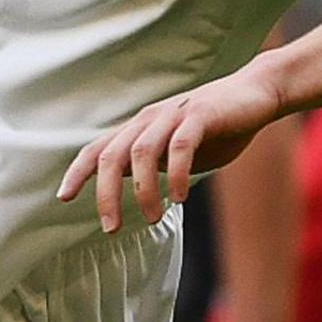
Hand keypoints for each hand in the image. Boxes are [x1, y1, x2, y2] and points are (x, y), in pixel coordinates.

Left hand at [57, 61, 284, 233]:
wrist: (257, 94)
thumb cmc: (217, 126)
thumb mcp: (178, 149)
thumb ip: (155, 164)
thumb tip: (135, 189)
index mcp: (141, 128)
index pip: (99, 148)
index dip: (79, 171)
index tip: (64, 197)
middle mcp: (150, 119)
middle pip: (112, 155)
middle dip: (106, 194)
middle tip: (110, 227)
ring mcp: (174, 114)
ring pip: (141, 153)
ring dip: (143, 191)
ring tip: (152, 219)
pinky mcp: (200, 115)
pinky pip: (180, 146)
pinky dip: (176, 174)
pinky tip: (180, 198)